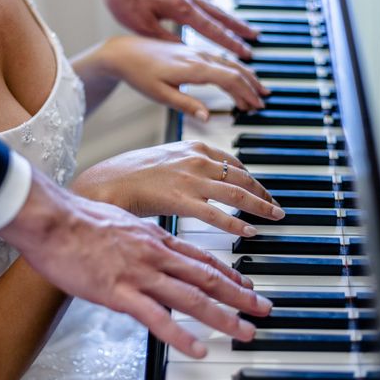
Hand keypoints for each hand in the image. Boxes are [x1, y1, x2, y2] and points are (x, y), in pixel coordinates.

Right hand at [0, 169, 271, 358]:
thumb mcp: (120, 222)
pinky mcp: (120, 293)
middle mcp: (156, 256)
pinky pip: (156, 318)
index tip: (245, 283)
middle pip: (206, 278)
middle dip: (239, 295)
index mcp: (155, 238)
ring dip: (222, 317)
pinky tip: (198, 348)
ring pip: (191, 298)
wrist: (54, 219)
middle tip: (263, 308)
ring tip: (245, 331)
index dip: (227, 273)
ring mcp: (140, 275)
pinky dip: (181, 335)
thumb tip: (149, 246)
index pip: (200, 257)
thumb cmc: (80, 219)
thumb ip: (139, 238)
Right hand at [71, 141, 285, 236]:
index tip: (260, 189)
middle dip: (263, 193)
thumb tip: (196, 178)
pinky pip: (217, 214)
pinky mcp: (181, 200)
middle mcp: (196, 160)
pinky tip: (250, 232)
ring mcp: (191, 180)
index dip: (251, 178)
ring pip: (237, 194)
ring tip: (275, 217)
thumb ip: (183, 166)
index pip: (234, 162)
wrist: (103, 183)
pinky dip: (237, 223)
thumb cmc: (125, 174)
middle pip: (242, 177)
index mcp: (192, 148)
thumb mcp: (161, 160)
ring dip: (261, 206)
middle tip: (276, 206)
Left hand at [77, 0, 258, 57]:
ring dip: (227, 16)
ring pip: (211, 4)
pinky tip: (210, 0)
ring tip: (239, 24)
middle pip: (220, 15)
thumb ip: (165, 39)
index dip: (230, 44)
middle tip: (256, 36)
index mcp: (181, 10)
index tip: (246, 52)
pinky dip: (208, 0)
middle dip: (238, 28)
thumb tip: (185, 52)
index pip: (212, 32)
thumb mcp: (141, 25)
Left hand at [99, 36, 268, 118]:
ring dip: (246, 76)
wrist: (123, 52)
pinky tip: (237, 74)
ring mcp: (196, 50)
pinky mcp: (191, 50)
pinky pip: (220, 58)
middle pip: (234, 68)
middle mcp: (198, 55)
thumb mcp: (159, 94)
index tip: (255, 106)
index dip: (245, 92)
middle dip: (251, 85)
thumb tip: (207, 117)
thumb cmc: (138, 73)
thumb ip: (185, 104)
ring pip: (229, 62)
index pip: (229, 78)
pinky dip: (234, 68)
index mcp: (193, 67)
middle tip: (262, 102)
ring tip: (258, 90)